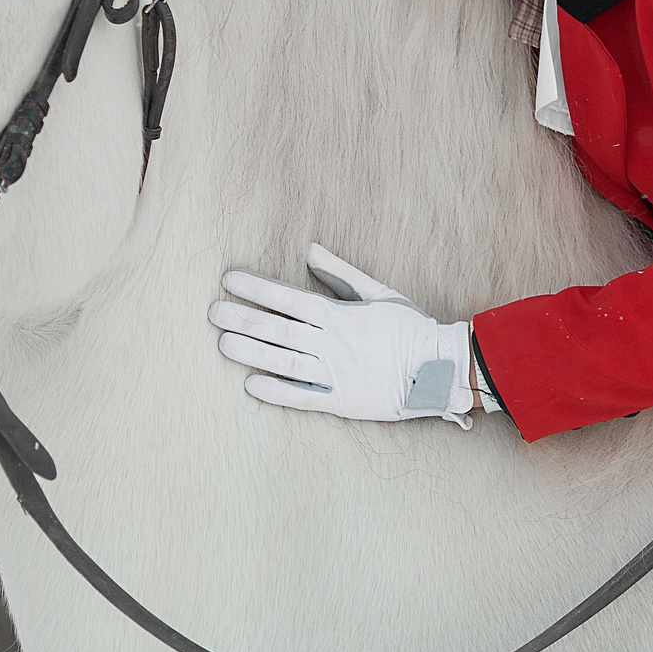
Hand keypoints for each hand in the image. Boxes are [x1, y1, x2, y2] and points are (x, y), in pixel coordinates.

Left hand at [211, 244, 476, 427]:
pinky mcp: (342, 400)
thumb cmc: (409, 327)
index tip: (229, 280)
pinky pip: (304, 397)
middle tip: (212, 312)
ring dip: (253, 352)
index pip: (291, 299)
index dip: (259, 289)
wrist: (440, 368)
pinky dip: (278, 392)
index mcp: (342, 316)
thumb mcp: (379, 292)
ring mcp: (337, 373)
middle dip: (245, 319)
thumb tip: (310, 250)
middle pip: (281, 329)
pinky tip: (252, 385)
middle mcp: (334, 344)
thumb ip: (341, 274)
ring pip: (286, 362)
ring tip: (223, 343)